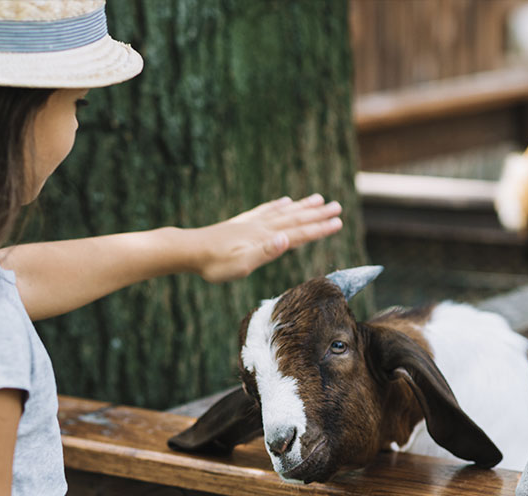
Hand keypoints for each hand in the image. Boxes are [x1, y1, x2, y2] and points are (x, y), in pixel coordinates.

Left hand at [193, 194, 343, 282]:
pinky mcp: (242, 223)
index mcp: (266, 238)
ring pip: (284, 212)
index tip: (338, 222)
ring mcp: (252, 223)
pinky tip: (284, 201)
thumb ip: (266, 251)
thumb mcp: (242, 263)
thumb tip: (287, 238)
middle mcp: (262, 227)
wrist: (188, 250)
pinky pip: (266, 210)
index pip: (299, 233)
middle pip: (296, 219)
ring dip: (303, 207)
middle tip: (338, 206)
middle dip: (317, 214)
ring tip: (318, 199)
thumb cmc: (215, 263)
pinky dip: (278, 205)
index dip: (320, 228)